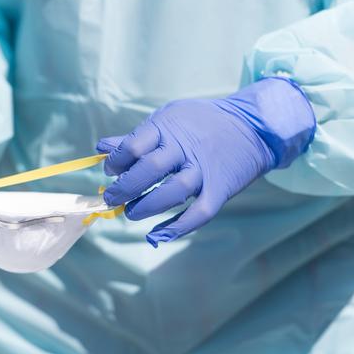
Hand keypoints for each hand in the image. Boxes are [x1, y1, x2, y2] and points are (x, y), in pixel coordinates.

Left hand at [97, 77, 314, 246]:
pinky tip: (158, 234)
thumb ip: (135, 137)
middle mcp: (185, 148)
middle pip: (149, 170)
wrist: (252, 125)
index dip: (116, 162)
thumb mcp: (167, 119)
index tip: (111, 171)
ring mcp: (204, 169)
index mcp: (167, 127)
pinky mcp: (221, 189)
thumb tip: (101, 148)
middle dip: (125, 188)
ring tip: (132, 212)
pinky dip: (178, 227)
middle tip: (112, 198)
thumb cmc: (201, 122)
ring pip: (173, 192)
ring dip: (148, 206)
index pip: (133, 146)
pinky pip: (200, 213)